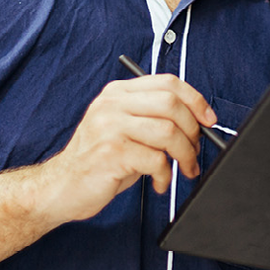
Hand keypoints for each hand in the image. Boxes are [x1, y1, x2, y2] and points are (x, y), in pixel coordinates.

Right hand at [44, 73, 217, 225]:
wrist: (61, 187)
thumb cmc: (98, 161)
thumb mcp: (123, 129)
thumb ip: (151, 117)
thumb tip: (197, 121)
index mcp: (117, 93)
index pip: (167, 82)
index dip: (195, 99)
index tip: (208, 119)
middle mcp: (112, 104)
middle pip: (171, 104)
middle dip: (193, 131)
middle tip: (194, 151)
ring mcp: (110, 127)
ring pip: (168, 131)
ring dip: (185, 155)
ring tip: (183, 169)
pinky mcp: (111, 153)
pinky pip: (156, 160)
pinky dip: (165, 174)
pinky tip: (158, 182)